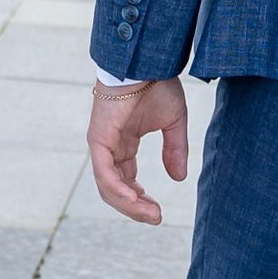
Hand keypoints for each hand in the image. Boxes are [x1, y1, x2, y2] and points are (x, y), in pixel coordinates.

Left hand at [89, 78, 188, 225]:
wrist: (146, 60)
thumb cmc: (156, 83)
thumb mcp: (173, 121)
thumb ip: (175, 149)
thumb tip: (179, 178)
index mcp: (123, 143)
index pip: (126, 180)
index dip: (140, 198)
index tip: (157, 211)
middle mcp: (109, 146)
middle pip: (115, 189)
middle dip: (135, 207)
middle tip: (155, 218)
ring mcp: (102, 144)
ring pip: (108, 186)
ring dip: (129, 204)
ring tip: (151, 214)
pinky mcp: (99, 139)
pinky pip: (105, 173)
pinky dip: (118, 189)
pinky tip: (134, 199)